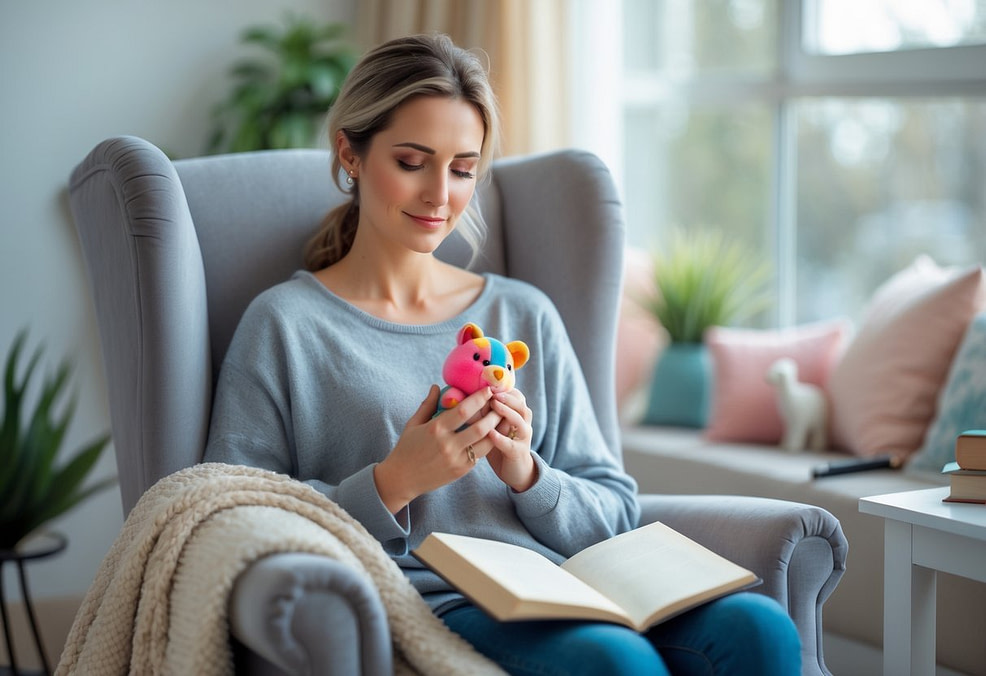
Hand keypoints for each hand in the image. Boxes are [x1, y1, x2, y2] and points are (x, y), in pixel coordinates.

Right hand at [373, 385, 502, 512]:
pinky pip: (480, 455)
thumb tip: (436, 386)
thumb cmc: (406, 449)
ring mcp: (456, 459)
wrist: (401, 479)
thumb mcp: (413, 424)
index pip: (463, 410)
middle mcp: (448, 444)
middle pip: (480, 427)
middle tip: (501, 403)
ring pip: (486, 443)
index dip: (479, 398)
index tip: (488, 389)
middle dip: (494, 413)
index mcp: (436, 429)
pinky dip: (488, 443)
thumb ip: (427, 405)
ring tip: (502, 418)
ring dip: (496, 429)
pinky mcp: (461, 471)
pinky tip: (493, 434)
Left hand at [485, 389, 536, 491]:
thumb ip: (480, 412)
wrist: (515, 471)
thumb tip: (460, 397)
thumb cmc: (498, 445)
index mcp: (516, 413)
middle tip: (491, 388)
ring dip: (507, 411)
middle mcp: (522, 422)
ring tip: (494, 404)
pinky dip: (501, 438)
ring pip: (519, 420)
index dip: (502, 387)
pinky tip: (491, 434)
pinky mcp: (518, 452)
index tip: (487, 379)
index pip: (513, 394)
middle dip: (506, 395)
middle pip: (519, 403)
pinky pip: (511, 444)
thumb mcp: (489, 425)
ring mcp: (522, 437)